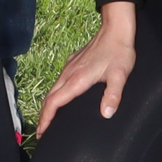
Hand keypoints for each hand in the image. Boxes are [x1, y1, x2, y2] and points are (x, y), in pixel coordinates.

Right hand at [35, 8, 138, 132]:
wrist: (115, 29)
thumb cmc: (119, 52)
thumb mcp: (120, 75)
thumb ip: (113, 95)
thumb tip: (106, 114)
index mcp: (77, 79)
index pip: (55, 102)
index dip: (46, 118)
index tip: (41, 132)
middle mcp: (69, 73)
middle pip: (49, 97)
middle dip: (43, 115)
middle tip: (41, 132)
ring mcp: (70, 67)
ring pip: (53, 88)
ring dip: (48, 105)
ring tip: (48, 119)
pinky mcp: (73, 62)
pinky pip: (59, 81)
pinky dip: (55, 94)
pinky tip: (61, 97)